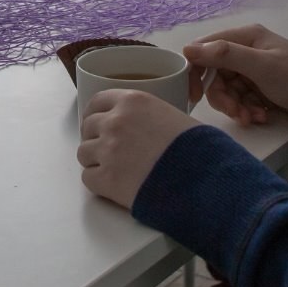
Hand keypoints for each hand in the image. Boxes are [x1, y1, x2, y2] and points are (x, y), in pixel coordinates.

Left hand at [76, 88, 200, 209]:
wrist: (205, 180)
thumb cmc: (200, 149)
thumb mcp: (175, 116)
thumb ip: (149, 115)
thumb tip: (143, 126)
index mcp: (133, 101)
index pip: (97, 101)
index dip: (95, 114)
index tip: (98, 123)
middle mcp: (115, 121)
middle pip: (87, 127)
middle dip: (96, 138)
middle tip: (109, 150)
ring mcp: (108, 150)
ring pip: (83, 153)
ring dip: (95, 161)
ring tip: (115, 169)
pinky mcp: (106, 179)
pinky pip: (88, 178)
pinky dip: (98, 183)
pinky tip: (115, 185)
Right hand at [185, 24, 287, 123]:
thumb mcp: (261, 66)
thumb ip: (225, 55)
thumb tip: (187, 49)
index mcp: (244, 37)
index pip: (205, 49)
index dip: (195, 71)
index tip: (194, 94)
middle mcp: (245, 50)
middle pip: (214, 74)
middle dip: (223, 97)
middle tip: (236, 112)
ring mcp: (251, 70)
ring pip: (226, 90)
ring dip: (236, 106)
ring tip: (253, 117)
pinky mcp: (257, 87)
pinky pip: (239, 99)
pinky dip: (246, 109)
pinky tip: (261, 116)